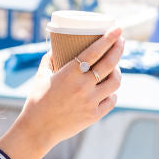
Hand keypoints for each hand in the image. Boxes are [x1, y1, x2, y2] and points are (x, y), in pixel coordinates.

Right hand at [0, 28, 122, 158]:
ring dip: (117, 72)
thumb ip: (49, 60)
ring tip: (115, 67)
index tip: (117, 29)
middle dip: (118, 49)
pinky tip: (109, 89)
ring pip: (114, 82)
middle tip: (121, 41)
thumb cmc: (37, 100)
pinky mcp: (94, 115)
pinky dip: (112, 93)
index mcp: (69, 73)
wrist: (38, 129)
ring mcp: (90, 101)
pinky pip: (111, 100)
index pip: (94, 52)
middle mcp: (83, 86)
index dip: (108, 39)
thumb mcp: (41, 76)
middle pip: (109, 64)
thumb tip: (55, 48)